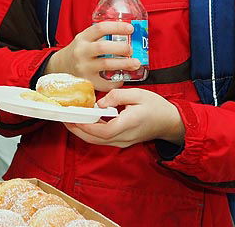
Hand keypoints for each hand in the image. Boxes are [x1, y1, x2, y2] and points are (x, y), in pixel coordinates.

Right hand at [46, 21, 141, 91]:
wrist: (61, 66)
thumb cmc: (79, 51)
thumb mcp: (85, 39)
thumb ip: (101, 36)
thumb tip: (127, 34)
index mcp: (83, 38)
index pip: (100, 28)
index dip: (117, 27)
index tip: (130, 28)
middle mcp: (82, 51)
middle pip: (104, 47)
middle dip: (122, 48)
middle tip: (131, 50)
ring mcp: (83, 67)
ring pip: (106, 64)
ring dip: (124, 64)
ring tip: (135, 63)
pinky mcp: (87, 81)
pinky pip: (105, 83)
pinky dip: (116, 82)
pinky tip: (122, 78)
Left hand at [64, 88, 183, 147]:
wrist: (171, 122)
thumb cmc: (156, 106)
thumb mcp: (138, 94)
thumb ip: (117, 96)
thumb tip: (99, 103)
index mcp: (128, 124)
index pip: (103, 130)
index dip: (86, 125)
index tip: (72, 116)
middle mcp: (124, 137)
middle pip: (95, 139)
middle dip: (77, 130)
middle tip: (63, 119)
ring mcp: (123, 142)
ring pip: (97, 141)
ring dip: (82, 132)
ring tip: (69, 119)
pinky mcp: (122, 141)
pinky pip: (102, 139)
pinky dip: (90, 132)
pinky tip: (84, 122)